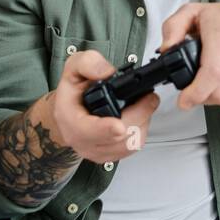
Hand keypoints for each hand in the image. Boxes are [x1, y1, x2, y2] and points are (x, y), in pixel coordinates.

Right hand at [51, 49, 160, 164]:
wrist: (70, 111)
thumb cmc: (73, 93)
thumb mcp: (74, 68)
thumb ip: (88, 63)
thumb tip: (106, 72)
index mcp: (70, 121)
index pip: (88, 131)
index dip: (106, 129)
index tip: (118, 126)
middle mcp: (83, 141)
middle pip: (119, 137)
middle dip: (139, 115)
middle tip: (149, 98)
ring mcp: (97, 151)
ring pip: (130, 143)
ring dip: (142, 123)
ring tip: (142, 105)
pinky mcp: (111, 155)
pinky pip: (133, 147)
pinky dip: (141, 130)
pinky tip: (138, 117)